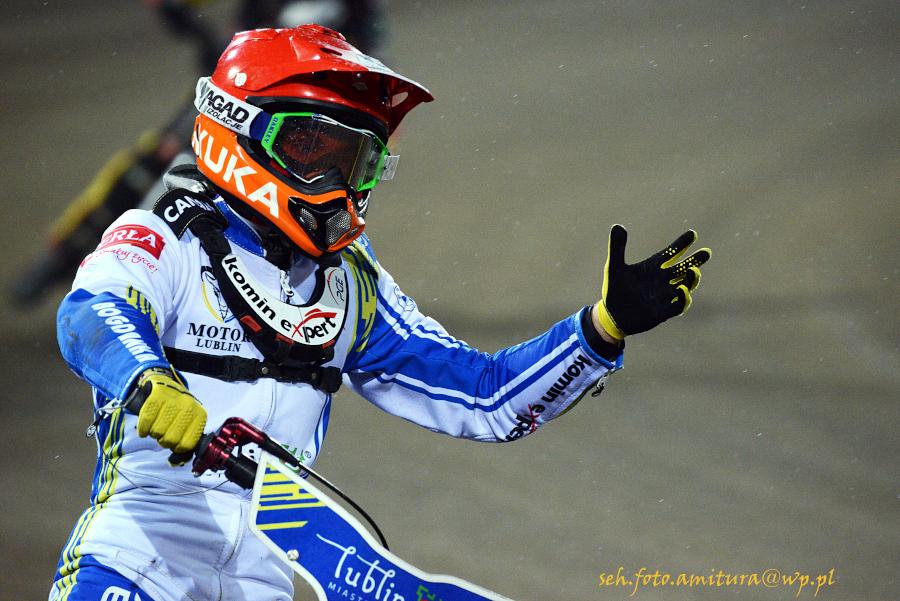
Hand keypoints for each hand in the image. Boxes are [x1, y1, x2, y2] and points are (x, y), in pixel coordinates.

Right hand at [126, 368, 206, 459]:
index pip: (187, 444)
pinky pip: (146, 421)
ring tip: (157, 426)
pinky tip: (146, 427)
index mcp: (200, 416)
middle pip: (171, 439)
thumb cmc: (177, 411)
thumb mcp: (187, 425)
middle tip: (164, 434)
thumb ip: (185, 445)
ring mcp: (173, 400)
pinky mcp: (157, 395)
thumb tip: (175, 462)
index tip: (174, 442)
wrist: (165, 385)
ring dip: (154, 433)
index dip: (177, 447)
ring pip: (157, 431)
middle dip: (164, 441)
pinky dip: (143, 428)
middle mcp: (189, 407)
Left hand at [595, 225, 710, 338]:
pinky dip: (683, 298)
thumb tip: (617, 225)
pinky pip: (679, 305)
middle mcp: (662, 281)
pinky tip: (682, 289)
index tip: (692, 234)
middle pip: (684, 268)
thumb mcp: (614, 267)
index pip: (671, 253)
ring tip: (693, 269)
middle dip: (695, 260)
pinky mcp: (663, 312)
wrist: (612, 316)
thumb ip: (617, 248)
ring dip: (692, 278)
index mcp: (652, 268)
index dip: (681, 244)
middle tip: (706, 252)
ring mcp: (664, 296)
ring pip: (686, 285)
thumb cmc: (614, 290)